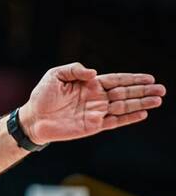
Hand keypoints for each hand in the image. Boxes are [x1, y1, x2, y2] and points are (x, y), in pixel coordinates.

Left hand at [19, 62, 165, 144]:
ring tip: (158, 99)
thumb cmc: (42, 95)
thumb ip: (75, 70)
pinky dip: (128, 118)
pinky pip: (114, 121)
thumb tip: (94, 72)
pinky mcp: (93, 126)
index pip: (116, 80)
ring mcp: (96, 112)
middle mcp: (96, 98)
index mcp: (90, 84)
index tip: (149, 78)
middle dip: (143, 91)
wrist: (33, 118)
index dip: (132, 79)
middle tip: (162, 89)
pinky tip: (142, 114)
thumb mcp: (56, 75)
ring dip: (141, 103)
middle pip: (125, 93)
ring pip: (123, 107)